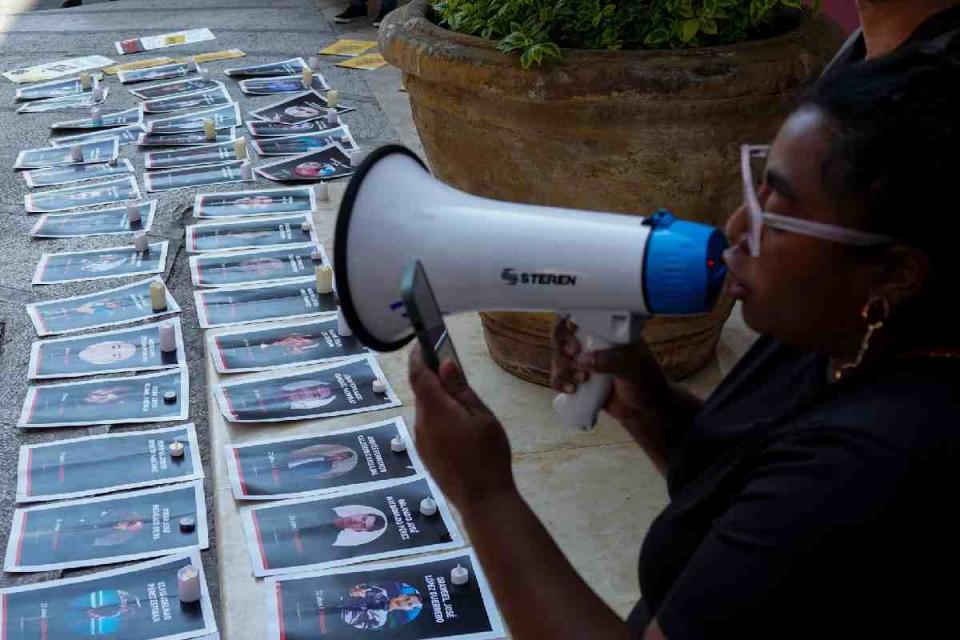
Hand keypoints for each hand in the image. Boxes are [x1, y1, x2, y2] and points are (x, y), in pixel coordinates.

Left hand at [408, 345, 514, 508]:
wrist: (483, 499)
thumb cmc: (488, 454)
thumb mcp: (482, 416)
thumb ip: (461, 389)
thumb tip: (445, 364)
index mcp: (435, 410)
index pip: (418, 375)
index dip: (418, 356)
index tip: (423, 342)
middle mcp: (421, 424)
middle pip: (421, 392)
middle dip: (432, 378)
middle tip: (452, 369)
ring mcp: (421, 441)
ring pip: (425, 410)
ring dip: (437, 399)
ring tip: (461, 400)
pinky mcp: (426, 454)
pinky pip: (428, 426)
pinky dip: (438, 416)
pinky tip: (458, 424)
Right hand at [550, 317, 670, 423]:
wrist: (644, 409)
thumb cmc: (644, 382)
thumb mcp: (633, 367)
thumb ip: (611, 361)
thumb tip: (583, 359)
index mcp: (607, 330)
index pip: (581, 315)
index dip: (570, 320)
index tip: (572, 330)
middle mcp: (591, 342)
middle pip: (562, 336)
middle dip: (563, 346)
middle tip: (574, 353)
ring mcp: (582, 361)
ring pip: (558, 357)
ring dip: (563, 368)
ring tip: (582, 379)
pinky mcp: (576, 379)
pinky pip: (558, 377)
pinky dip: (560, 382)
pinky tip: (572, 389)